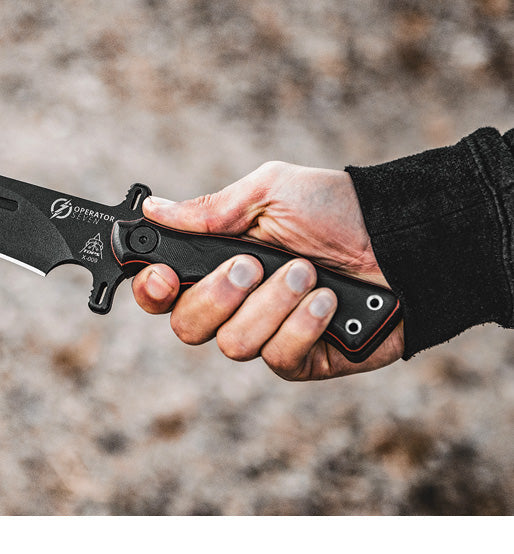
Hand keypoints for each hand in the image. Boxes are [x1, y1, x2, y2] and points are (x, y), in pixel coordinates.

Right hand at [131, 161, 403, 379]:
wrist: (400, 241)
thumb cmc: (334, 210)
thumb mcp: (269, 193)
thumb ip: (209, 209)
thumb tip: (154, 210)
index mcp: (216, 262)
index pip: (163, 292)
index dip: (153, 291)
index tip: (166, 278)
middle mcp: (234, 303)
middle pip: (187, 327)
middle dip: (217, 296)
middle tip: (250, 265)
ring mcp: (265, 334)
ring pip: (234, 344)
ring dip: (272, 304)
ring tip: (308, 273)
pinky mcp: (299, 360)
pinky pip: (278, 358)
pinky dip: (303, 324)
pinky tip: (328, 301)